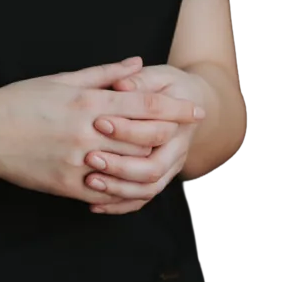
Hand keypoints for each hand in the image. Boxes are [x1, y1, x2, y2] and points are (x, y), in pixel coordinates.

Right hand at [0, 58, 206, 204]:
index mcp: (87, 102)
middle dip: (170, 133)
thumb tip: (134, 63)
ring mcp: (78, 161)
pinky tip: (132, 184)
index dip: (173, 106)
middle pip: (144, 135)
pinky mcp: (66, 184)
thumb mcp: (60, 80)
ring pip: (129, 167)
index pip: (143, 102)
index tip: (193, 109)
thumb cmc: (19, 101)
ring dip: (150, 163)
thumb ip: (102, 74)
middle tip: (186, 132)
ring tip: (164, 158)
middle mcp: (87, 132)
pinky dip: (121, 188)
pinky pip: (104, 191)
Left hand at [85, 65, 210, 214]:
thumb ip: (138, 81)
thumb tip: (121, 85)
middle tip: (90, 157)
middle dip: (120, 166)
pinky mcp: (157, 179)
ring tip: (90, 181)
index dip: (127, 129)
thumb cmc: (170, 86)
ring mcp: (168, 168)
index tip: (98, 122)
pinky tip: (94, 204)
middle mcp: (177, 151)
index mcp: (178, 123)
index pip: (154, 133)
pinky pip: (140, 199)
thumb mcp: (158, 76)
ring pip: (147, 189)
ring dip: (118, 189)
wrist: (191, 104)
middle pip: (153, 168)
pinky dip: (118, 205)